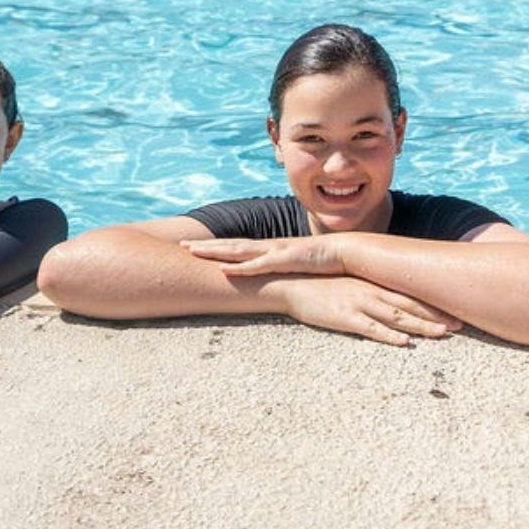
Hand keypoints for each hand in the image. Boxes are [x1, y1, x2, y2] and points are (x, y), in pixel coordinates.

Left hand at [181, 236, 347, 275]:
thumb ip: (285, 273)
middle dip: (206, 246)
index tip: (196, 248)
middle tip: (181, 245)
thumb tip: (274, 283)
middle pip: (231, 245)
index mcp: (270, 249)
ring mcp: (276, 251)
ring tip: (193, 251)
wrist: (347, 251)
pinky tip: (225, 269)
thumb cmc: (324, 261)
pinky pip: (259, 265)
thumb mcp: (299, 267)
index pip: (238, 247)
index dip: (216, 248)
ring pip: (238, 251)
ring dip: (215, 251)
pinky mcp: (286, 259)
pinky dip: (241, 267)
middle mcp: (269, 247)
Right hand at [268, 275, 462, 346]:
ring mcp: (359, 303)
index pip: (410, 293)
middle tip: (461, 324)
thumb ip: (371, 292)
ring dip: (421, 325)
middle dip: (436, 315)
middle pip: (410, 304)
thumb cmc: (322, 286)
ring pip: (397, 316)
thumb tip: (391, 303)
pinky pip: (371, 328)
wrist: (292, 283)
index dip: (433, 303)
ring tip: (443, 334)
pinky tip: (405, 342)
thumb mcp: (351, 284)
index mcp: (374, 283)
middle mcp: (371, 291)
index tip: (456, 310)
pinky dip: (389, 335)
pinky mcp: (345, 316)